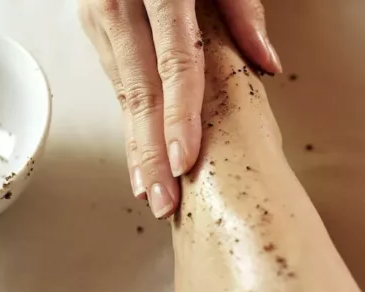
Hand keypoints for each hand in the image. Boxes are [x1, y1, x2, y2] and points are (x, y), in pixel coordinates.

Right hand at [79, 0, 281, 217]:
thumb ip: (241, 8)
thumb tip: (267, 61)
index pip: (175, 64)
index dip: (180, 116)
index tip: (185, 160)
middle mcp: (120, 5)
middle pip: (141, 92)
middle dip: (151, 152)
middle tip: (163, 199)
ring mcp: (103, 17)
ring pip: (123, 95)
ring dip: (135, 147)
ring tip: (149, 191)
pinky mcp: (97, 27)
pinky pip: (118, 83)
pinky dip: (130, 122)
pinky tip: (139, 156)